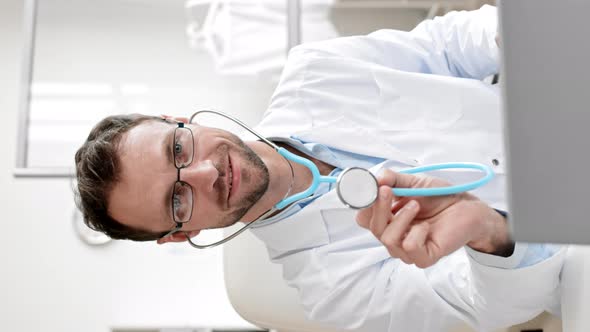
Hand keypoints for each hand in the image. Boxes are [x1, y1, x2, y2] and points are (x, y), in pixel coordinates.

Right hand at [356, 169, 511, 267]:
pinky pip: (409, 248)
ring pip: (388, 240)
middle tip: (387, 190)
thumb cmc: (439, 196)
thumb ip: (393, 180)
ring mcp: (407, 250)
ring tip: (415, 205)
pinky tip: (427, 226)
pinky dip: (416, 233)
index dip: (364, 205)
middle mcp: (394, 236)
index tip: (372, 189)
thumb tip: (376, 178)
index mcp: (388, 219)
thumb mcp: (413, 182)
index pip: (363, 218)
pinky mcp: (423, 258)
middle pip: (373, 228)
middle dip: (379, 208)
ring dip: (401, 218)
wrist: (467, 208)